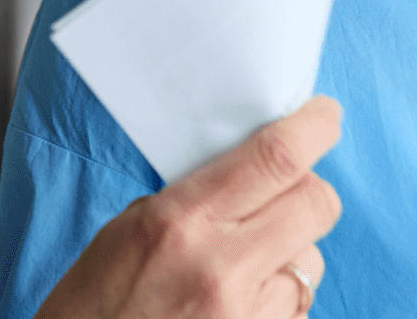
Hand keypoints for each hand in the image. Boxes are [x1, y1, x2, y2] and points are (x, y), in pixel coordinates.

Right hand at [34, 96, 343, 318]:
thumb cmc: (94, 306)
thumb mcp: (130, 229)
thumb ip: (199, 194)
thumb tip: (257, 168)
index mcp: (182, 221)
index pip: (277, 157)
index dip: (314, 127)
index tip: (322, 116)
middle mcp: (222, 266)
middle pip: (315, 201)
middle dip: (309, 190)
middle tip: (286, 194)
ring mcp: (247, 314)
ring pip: (313, 258)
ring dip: (292, 253)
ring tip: (242, 269)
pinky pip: (299, 305)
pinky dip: (280, 298)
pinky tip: (240, 307)